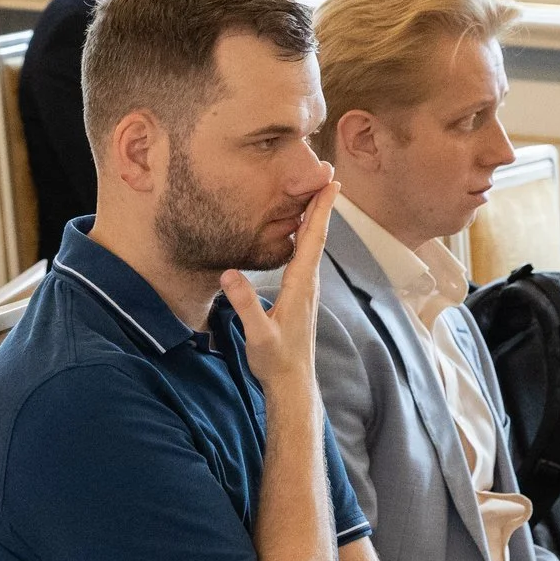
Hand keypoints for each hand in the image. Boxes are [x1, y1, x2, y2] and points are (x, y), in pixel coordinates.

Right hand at [220, 178, 335, 392]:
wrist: (293, 382)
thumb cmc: (275, 359)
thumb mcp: (257, 333)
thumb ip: (245, 304)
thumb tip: (229, 272)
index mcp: (300, 286)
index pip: (312, 240)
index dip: (320, 211)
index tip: (330, 184)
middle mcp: (308, 284)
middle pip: (318, 237)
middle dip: (322, 207)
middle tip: (328, 178)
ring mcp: (307, 291)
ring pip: (314, 247)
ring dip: (315, 221)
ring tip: (314, 197)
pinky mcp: (301, 298)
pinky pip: (306, 259)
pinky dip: (307, 240)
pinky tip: (300, 237)